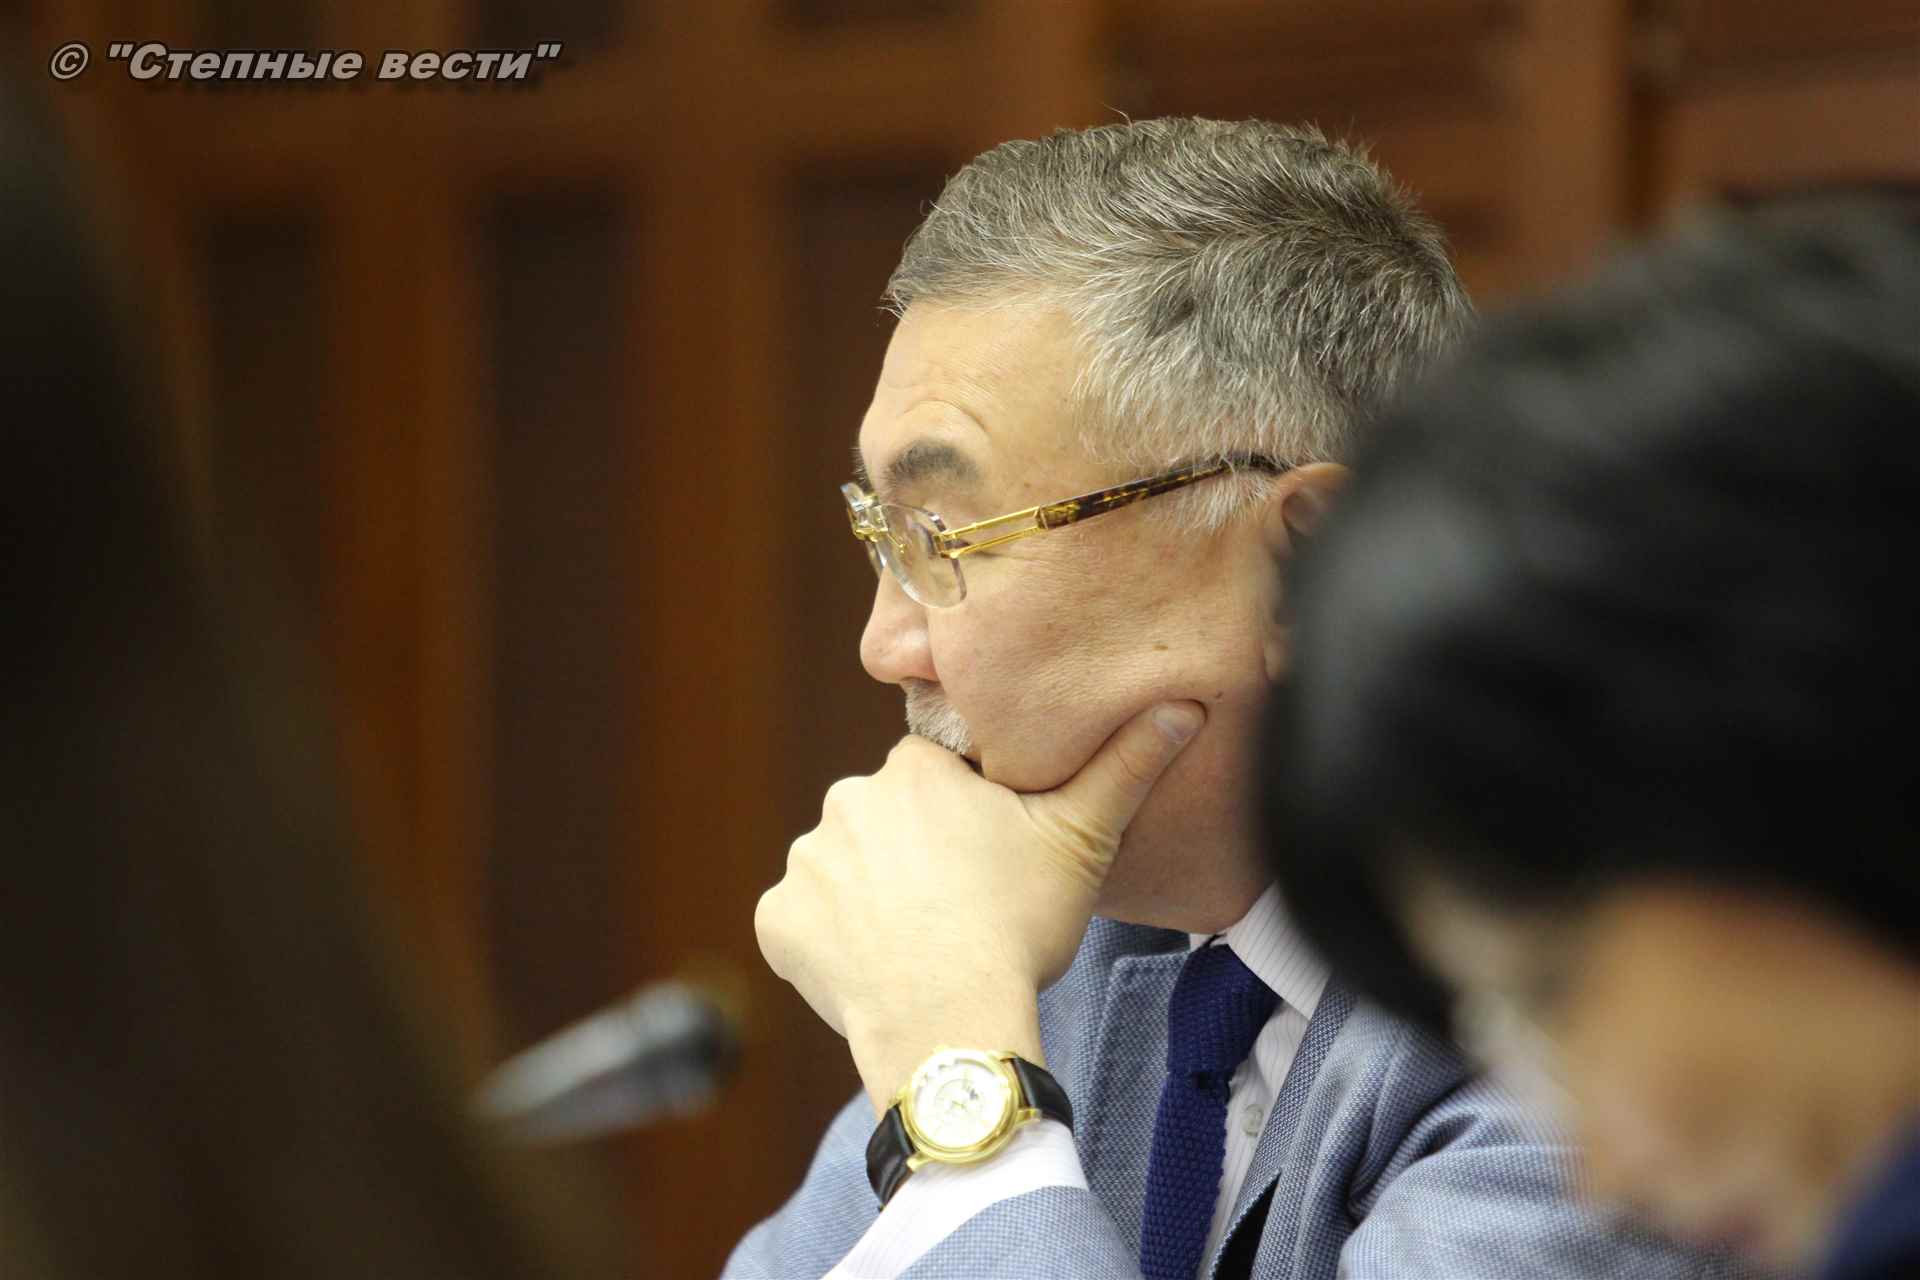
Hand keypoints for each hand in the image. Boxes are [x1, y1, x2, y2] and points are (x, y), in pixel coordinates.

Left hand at [755, 701, 1204, 1111]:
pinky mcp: (777, 922)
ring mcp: (806, 862)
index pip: (934, 777)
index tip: (986, 862)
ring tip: (916, 945)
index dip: (962, 819)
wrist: (950, 1019)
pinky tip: (872, 970)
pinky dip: (828, 946)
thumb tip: (1184, 704)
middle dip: (911, 856)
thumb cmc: (1018, 926)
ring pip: (842, 872)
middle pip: (883, 822)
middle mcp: (848, 799)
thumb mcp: (1082, 841)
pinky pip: (801, 925)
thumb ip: (1126, 766)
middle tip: (956, 908)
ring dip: (868, 899)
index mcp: (914, 770)